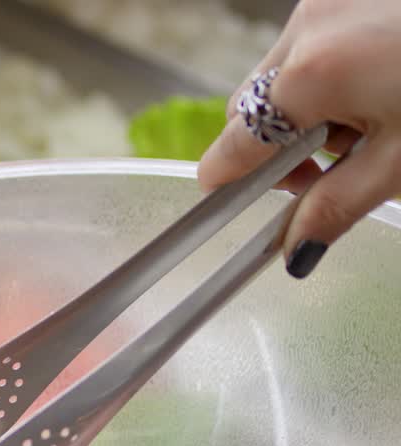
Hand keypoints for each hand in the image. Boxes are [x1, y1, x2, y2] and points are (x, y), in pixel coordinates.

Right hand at [197, 0, 400, 278]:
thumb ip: (339, 205)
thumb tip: (296, 249)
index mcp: (312, 75)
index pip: (234, 143)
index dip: (231, 182)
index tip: (230, 205)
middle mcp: (308, 27)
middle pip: (253, 106)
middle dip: (281, 144)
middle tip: (334, 171)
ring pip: (284, 73)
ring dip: (310, 107)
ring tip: (376, 120)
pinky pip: (316, 41)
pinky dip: (335, 72)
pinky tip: (383, 84)